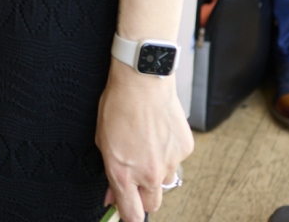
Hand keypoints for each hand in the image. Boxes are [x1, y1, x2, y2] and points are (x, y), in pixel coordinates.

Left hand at [97, 62, 193, 220]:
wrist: (143, 80)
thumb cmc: (119, 105)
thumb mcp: (103, 141)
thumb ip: (110, 172)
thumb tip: (112, 194)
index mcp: (124, 174)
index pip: (132, 214)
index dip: (129, 216)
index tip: (127, 215)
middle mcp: (149, 173)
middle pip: (152, 204)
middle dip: (144, 196)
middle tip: (136, 179)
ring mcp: (170, 163)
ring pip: (166, 181)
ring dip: (156, 172)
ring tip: (146, 145)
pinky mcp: (185, 150)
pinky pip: (176, 160)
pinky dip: (168, 152)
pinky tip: (158, 133)